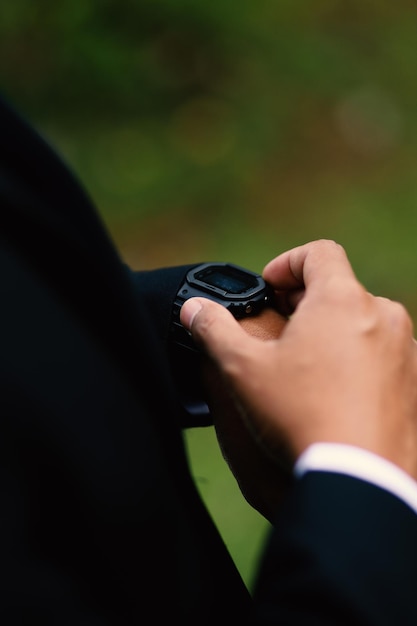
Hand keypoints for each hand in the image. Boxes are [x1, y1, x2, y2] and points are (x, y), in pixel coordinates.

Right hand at [181, 240, 416, 480]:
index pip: (319, 252)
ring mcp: (404, 350)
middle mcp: (382, 316)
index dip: (287, 264)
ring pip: (362, 322)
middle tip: (278, 329)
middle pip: (340, 288)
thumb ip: (214, 329)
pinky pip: (381, 354)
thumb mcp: (243, 369)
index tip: (268, 288)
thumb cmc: (301, 417)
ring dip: (332, 331)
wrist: (358, 479)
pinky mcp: (413, 382)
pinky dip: (356, 358)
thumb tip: (194, 309)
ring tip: (304, 365)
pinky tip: (332, 391)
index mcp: (342, 300)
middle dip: (305, 302)